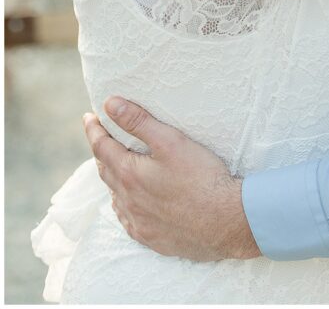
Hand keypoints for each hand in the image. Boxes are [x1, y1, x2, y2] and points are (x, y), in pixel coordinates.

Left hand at [83, 97, 260, 260]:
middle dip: (101, 151)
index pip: (102, 147)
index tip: (89, 117)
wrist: (225, 221)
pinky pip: (128, 219)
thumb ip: (139, 122)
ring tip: (115, 165)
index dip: (94, 130)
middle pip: (105, 171)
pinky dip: (124, 204)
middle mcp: (128, 201)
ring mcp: (139, 222)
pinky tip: (130, 201)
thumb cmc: (201, 177)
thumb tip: (110, 104)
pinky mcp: (151, 238)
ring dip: (112, 178)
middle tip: (100, 136)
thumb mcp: (170, 141)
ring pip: (116, 197)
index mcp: (129, 174)